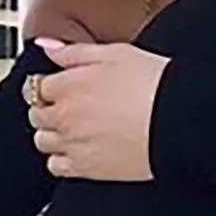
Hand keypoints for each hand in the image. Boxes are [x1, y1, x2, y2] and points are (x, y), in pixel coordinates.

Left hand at [28, 39, 170, 180]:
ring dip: (53, 133)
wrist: (179, 120)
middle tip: (69, 106)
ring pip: (42, 141)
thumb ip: (73, 52)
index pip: (37, 86)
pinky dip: (61, 158)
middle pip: (37, 114)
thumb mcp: (115, 53)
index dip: (48, 85)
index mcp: (68, 85)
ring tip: (74, 128)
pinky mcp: (85, 168)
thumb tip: (46, 46)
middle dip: (48, 109)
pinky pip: (55, 166)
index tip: (59, 87)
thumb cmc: (154, 84)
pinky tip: (78, 149)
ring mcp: (72, 144)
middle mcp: (64, 116)